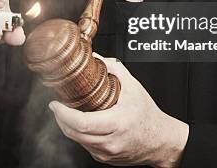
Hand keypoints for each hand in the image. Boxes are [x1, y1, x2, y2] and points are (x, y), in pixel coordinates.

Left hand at [48, 54, 188, 166]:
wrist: (161, 141)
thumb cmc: (148, 116)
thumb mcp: (134, 88)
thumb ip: (114, 69)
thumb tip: (97, 58)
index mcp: (117, 123)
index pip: (81, 123)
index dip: (63, 114)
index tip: (55, 103)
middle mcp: (110, 142)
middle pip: (74, 133)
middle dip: (60, 118)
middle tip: (57, 106)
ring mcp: (106, 153)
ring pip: (77, 141)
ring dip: (68, 127)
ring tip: (66, 113)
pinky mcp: (104, 158)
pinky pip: (85, 146)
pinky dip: (79, 135)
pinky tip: (80, 124)